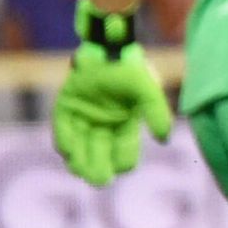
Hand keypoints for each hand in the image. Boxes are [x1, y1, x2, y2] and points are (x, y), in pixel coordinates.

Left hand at [53, 39, 171, 185]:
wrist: (104, 47)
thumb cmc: (128, 69)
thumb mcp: (147, 89)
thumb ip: (156, 112)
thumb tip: (164, 140)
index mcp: (125, 124)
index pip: (125, 151)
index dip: (125, 161)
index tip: (124, 166)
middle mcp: (103, 126)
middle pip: (101, 156)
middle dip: (101, 171)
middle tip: (101, 180)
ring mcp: (83, 120)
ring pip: (80, 150)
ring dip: (81, 162)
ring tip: (82, 170)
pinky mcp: (65, 111)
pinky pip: (63, 133)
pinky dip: (66, 142)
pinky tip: (69, 151)